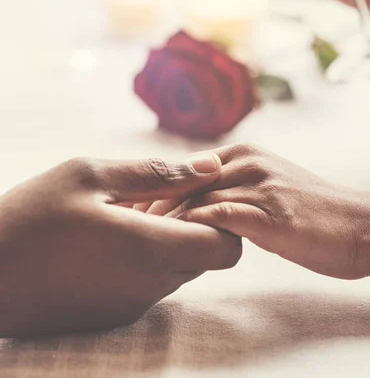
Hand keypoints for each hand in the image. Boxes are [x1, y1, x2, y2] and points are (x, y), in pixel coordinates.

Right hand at [0, 154, 240, 335]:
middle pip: (204, 259)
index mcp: (147, 250)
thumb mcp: (90, 176)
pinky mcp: (110, 317)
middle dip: (194, 224)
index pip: (226, 248)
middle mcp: (146, 287)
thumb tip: (209, 165)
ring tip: (127, 212)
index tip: (193, 192)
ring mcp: (128, 307)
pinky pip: (149, 285)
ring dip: (167, 240)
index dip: (221, 217)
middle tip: (157, 196)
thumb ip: (157, 173)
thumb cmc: (31, 217)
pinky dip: (145, 260)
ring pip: (177, 271)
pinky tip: (108, 237)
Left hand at [144, 144, 369, 280]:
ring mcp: (258, 185)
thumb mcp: (266, 187)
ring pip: (196, 196)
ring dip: (164, 218)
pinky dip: (195, 226)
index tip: (130, 210)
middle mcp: (247, 161)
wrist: (360, 224)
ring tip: (138, 237)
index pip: (184, 169)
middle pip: (182, 180)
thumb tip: (195, 203)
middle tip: (122, 224)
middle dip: (149, 202)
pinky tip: (176, 242)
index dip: (154, 189)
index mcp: (243, 153)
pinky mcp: (270, 213)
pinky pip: (221, 215)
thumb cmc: (311, 212)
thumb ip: (232, 188)